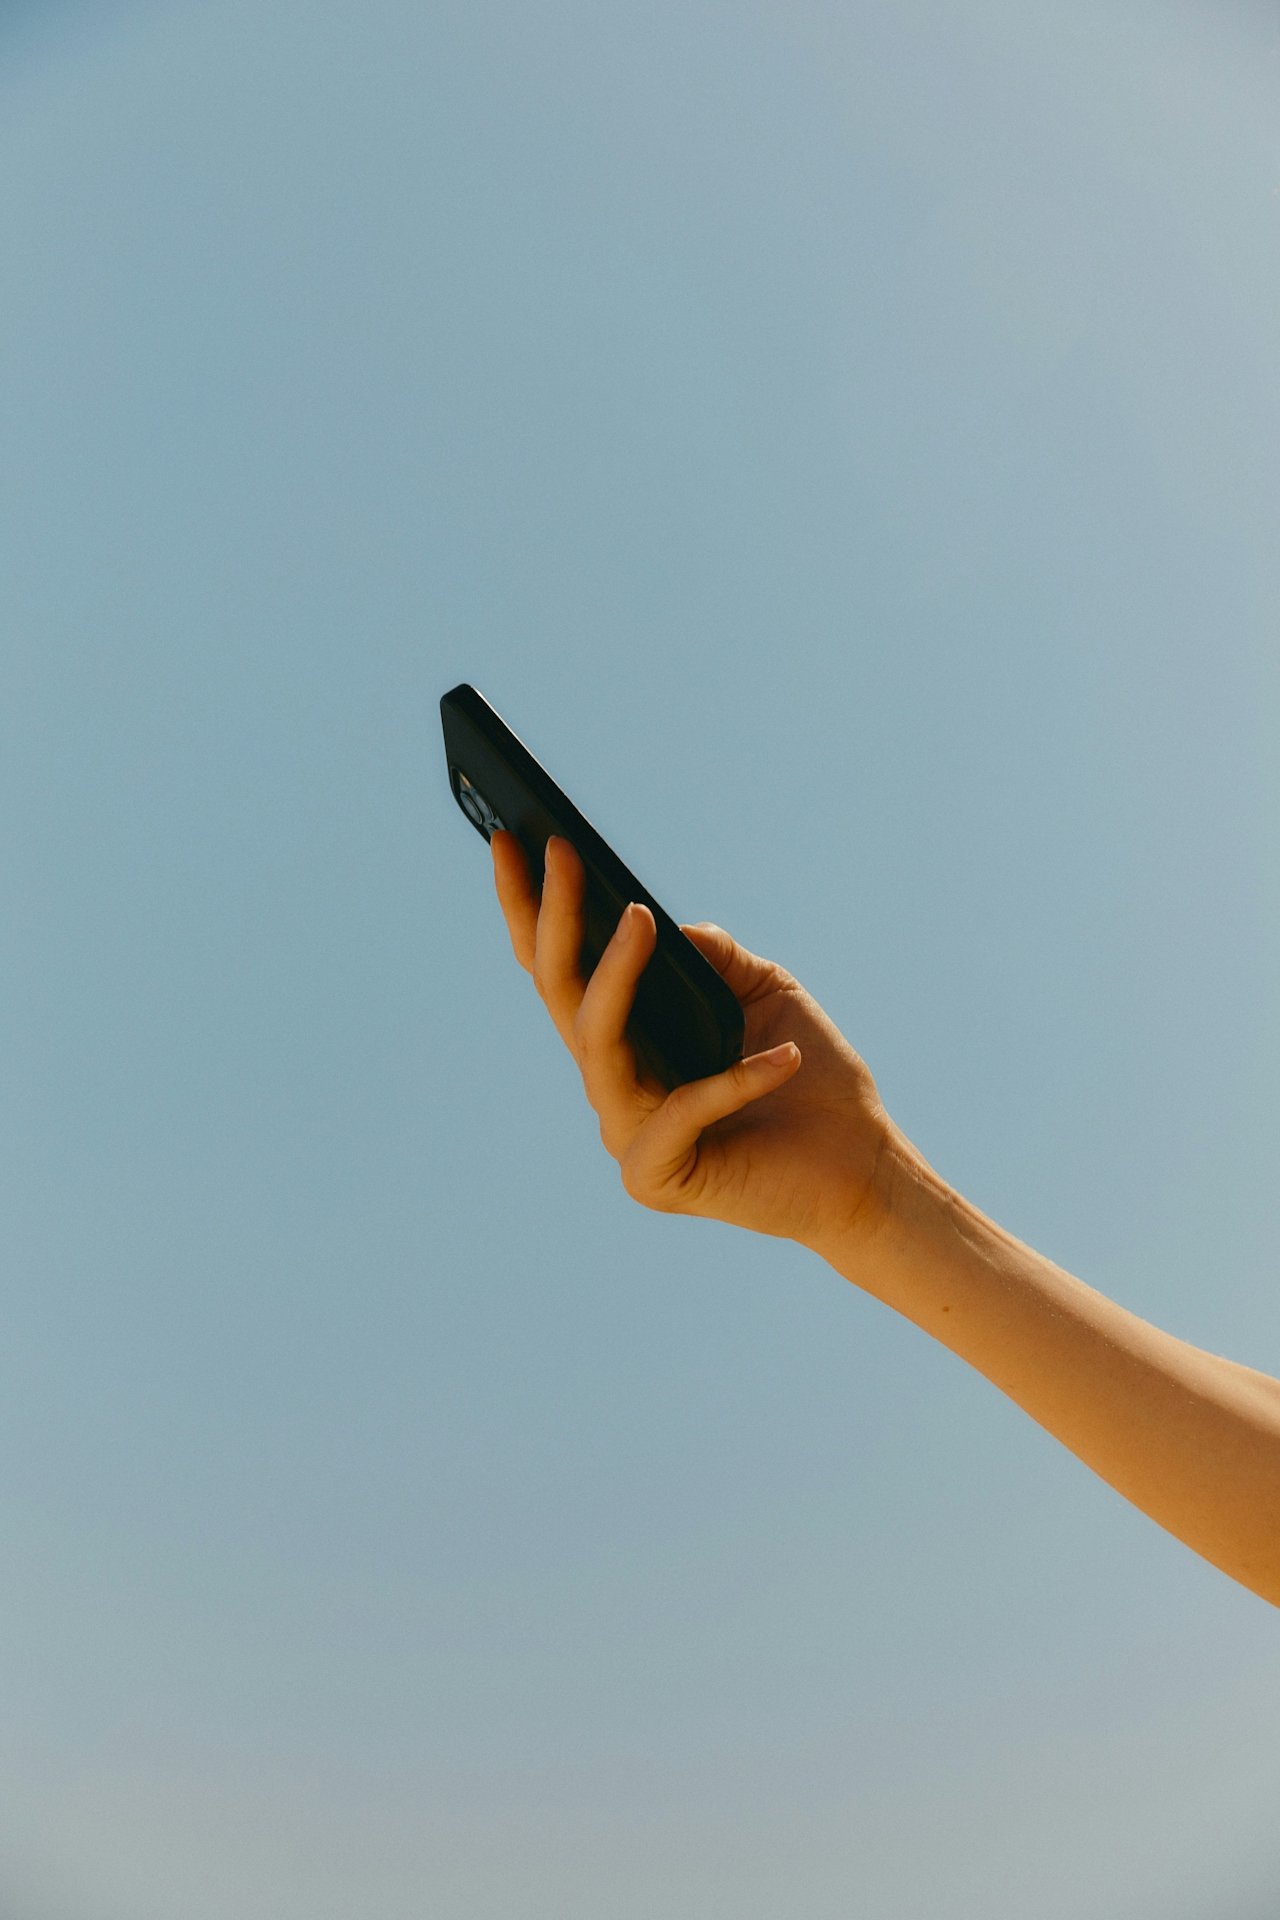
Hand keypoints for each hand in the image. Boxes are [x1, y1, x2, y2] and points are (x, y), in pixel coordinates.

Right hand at [490, 830, 894, 1262]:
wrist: (864, 1172)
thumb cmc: (816, 1084)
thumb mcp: (768, 993)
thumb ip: (714, 957)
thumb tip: (662, 924)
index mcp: (629, 1043)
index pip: (562, 970)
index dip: (530, 907)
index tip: (512, 836)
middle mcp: (614, 1086)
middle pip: (559, 994)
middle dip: (551, 917)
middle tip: (557, 851)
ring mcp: (628, 1136)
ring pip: (597, 1042)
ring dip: (615, 974)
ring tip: (639, 918)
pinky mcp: (657, 1179)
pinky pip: (681, 1113)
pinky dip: (733, 1082)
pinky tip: (785, 1057)